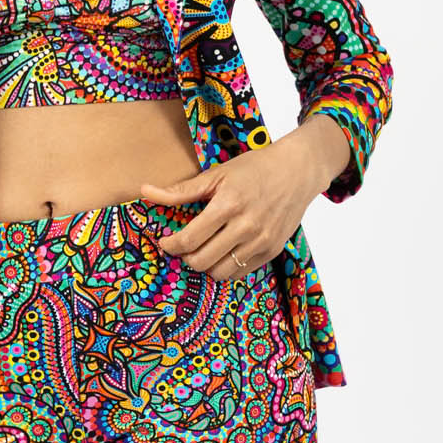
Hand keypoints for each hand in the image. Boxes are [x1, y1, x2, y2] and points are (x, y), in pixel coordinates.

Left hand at [138, 117, 350, 278]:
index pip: (188, 240)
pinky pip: (241, 272)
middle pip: (201, 261)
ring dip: (206, 265)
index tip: (166, 241)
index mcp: (228, 205)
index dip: (170, 245)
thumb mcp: (217, 174)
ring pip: (220, 273)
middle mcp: (246, 227)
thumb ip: (180, 190)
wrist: (297, 171)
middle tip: (184, 246)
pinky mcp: (272, 251)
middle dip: (185, 257)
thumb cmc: (255, 168)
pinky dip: (227, 267)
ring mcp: (261, 241)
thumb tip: (144, 192)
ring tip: (203, 250)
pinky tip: (224, 251)